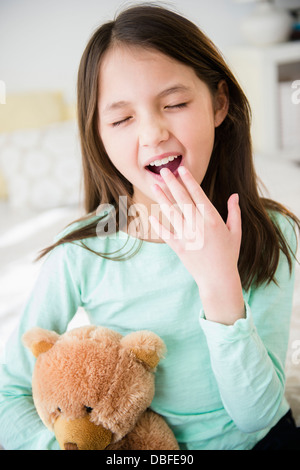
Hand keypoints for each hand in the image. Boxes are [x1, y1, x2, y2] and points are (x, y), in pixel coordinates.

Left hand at [149, 166, 244, 324]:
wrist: (218, 278)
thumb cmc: (228, 255)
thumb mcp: (235, 232)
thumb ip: (234, 212)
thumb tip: (234, 195)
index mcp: (213, 219)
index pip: (198, 195)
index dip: (189, 181)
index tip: (181, 169)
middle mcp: (198, 225)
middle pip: (182, 199)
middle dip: (172, 183)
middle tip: (163, 170)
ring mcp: (187, 236)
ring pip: (171, 212)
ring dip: (162, 198)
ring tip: (154, 185)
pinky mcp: (178, 247)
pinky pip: (165, 233)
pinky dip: (157, 224)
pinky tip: (151, 215)